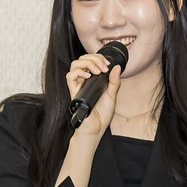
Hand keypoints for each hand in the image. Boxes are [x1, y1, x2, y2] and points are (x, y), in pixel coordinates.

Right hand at [55, 57, 121, 186]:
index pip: (91, 60)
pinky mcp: (74, 92)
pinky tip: (87, 76)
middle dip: (94, 58)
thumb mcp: (112, 95)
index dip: (98, 57)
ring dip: (87, 63)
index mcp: (93, 80)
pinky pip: (70, 76)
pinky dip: (78, 72)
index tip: (107, 64)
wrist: (95, 128)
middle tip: (103, 66)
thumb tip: (117, 67)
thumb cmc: (102, 115)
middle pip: (82, 59)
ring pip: (75, 64)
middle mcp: (84, 81)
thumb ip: (114, 81)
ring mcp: (78, 85)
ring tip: (96, 70)